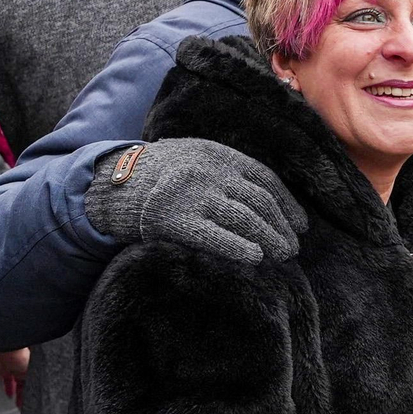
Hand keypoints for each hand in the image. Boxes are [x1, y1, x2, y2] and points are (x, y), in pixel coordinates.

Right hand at [85, 139, 308, 263]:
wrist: (111, 182)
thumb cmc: (162, 176)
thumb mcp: (197, 158)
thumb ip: (229, 172)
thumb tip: (271, 203)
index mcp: (219, 155)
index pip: (265, 180)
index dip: (287, 204)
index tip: (301, 225)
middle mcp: (209, 172)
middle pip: (259, 201)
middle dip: (281, 226)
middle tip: (293, 248)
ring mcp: (192, 194)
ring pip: (244, 218)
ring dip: (269, 239)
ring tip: (283, 256)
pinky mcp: (174, 218)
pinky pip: (213, 235)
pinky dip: (238, 247)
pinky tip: (255, 258)